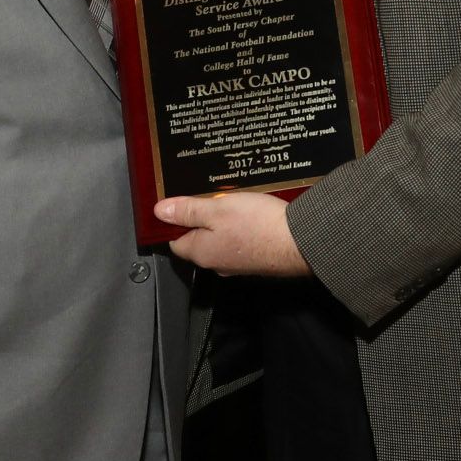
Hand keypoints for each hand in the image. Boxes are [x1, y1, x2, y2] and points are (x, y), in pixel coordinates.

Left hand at [156, 191, 310, 276]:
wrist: (300, 242)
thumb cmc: (258, 225)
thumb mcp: (217, 209)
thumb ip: (187, 210)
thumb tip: (160, 212)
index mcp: (201, 252)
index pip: (174, 240)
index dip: (175, 221)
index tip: (181, 203)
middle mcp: (217, 263)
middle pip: (197, 239)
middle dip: (200, 218)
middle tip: (209, 197)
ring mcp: (237, 263)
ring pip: (220, 240)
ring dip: (222, 222)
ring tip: (231, 202)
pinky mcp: (256, 259)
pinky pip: (239, 242)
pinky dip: (240, 228)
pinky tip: (249, 214)